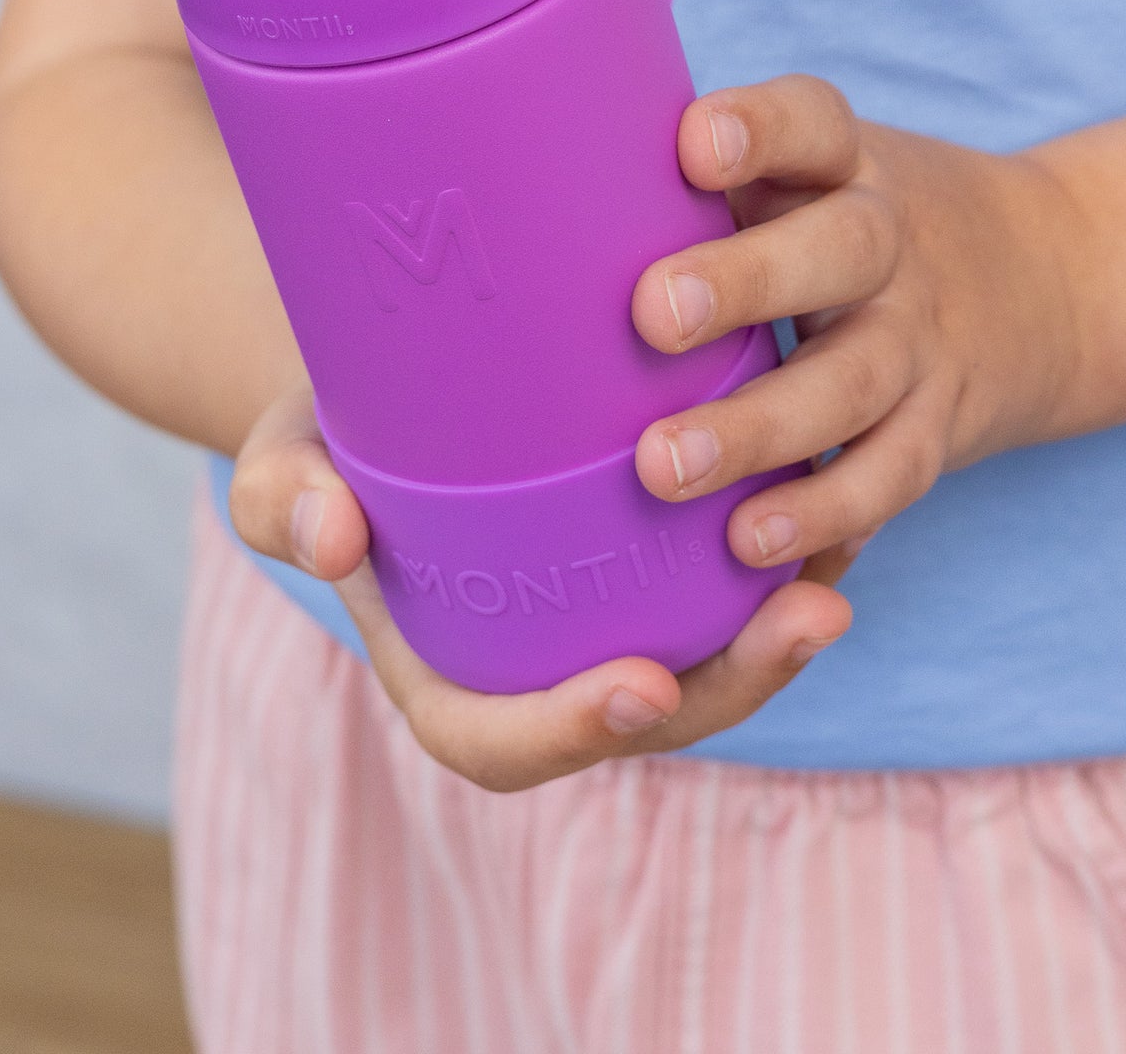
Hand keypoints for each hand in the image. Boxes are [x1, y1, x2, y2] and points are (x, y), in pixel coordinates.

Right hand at [228, 386, 853, 792]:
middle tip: (808, 615)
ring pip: (706, 652)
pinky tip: (836, 498)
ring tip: (843, 563)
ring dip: (781, 629)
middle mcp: (541, 663)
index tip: (638, 684)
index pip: (508, 743)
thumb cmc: (326, 440)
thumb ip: (286, 500)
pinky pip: (725, 581)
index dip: (576, 732)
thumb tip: (330, 539)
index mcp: (451, 678)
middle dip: (734, 683)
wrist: (383, 382)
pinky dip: (783, 557)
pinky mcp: (647, 559)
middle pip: (648, 708)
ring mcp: (603, 616)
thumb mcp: (282, 464)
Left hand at [630, 74, 1080, 569]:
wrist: (1044, 280)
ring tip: (664, 468)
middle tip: (653, 315)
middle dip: (746, 283)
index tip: (693, 145)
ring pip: (851, 381)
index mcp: (841, 164)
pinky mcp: (937, 427)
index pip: (812, 121)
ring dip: (759, 429)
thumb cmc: (841, 220)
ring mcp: (918, 340)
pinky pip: (888, 475)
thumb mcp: (802, 170)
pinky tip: (750, 544)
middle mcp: (889, 243)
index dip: (759, 127)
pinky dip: (824, 514)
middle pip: (840, 250)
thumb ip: (699, 181)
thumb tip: (535, 193)